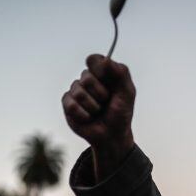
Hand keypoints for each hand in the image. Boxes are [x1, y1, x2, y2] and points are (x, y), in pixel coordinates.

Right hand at [62, 55, 135, 176]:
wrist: (112, 136)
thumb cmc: (121, 113)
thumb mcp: (127, 92)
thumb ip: (121, 73)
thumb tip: (105, 60)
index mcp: (103, 73)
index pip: (94, 60)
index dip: (98, 68)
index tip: (106, 78)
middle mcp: (88, 80)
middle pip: (86, 77)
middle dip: (100, 93)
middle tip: (107, 102)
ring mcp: (76, 91)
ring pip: (79, 92)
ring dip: (93, 106)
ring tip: (98, 111)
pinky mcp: (68, 104)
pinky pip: (71, 105)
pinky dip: (84, 115)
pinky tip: (88, 118)